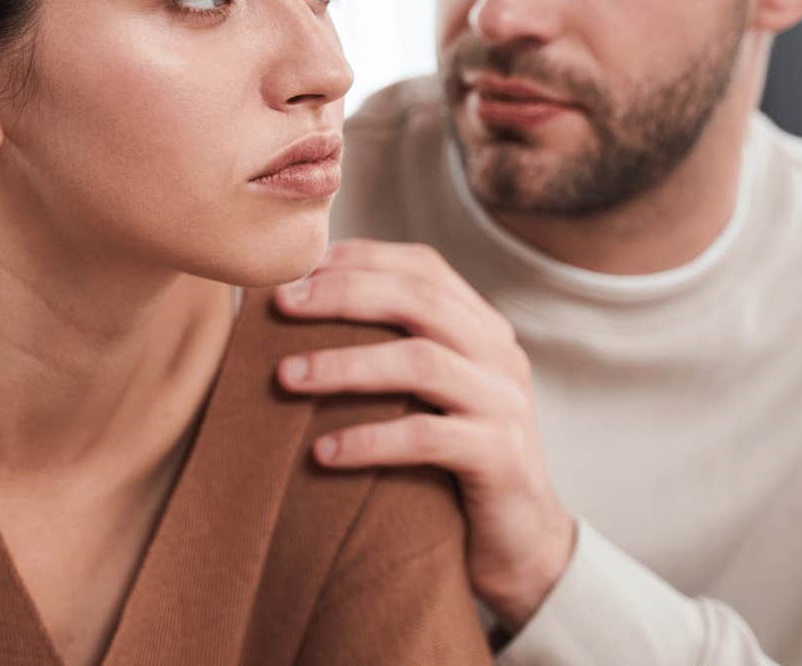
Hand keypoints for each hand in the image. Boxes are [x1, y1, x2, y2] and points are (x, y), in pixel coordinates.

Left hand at [272, 239, 575, 630]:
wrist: (521, 543)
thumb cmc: (452, 463)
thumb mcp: (428, 397)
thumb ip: (388, 351)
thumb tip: (294, 313)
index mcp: (482, 328)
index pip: (423, 267)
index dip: (359, 259)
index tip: (296, 269)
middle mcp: (499, 354)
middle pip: (419, 299)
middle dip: (343, 294)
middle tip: (280, 304)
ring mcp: (505, 403)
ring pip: (421, 361)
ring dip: (345, 364)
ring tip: (286, 376)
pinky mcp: (501, 457)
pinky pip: (427, 437)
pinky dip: (370, 440)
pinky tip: (323, 453)